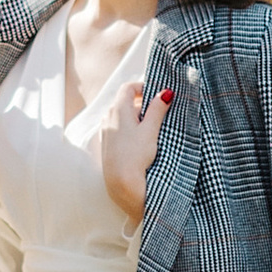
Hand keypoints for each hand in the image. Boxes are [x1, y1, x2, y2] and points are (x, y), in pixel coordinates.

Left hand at [99, 79, 171, 225]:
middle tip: (159, 114)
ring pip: (123, 116)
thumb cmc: (135, 155)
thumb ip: (157, 109)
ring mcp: (106, 131)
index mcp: (117, 109)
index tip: (157, 96)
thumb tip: (165, 93)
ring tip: (152, 130)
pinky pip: (119, 129)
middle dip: (143, 104)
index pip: (128, 87)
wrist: (121, 183)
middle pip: (126, 101)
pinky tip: (142, 142)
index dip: (143, 87)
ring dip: (137, 118)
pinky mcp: (107, 144)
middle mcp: (108, 117)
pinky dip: (131, 129)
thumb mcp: (150, 130)